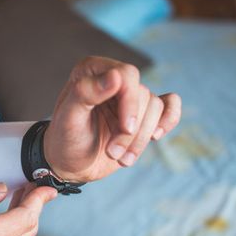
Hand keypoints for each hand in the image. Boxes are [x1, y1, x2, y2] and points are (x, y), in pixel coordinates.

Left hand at [44, 56, 181, 181]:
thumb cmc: (65, 140)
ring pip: (156, 108)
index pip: (128, 75)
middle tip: (112, 152)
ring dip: (141, 139)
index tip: (125, 128)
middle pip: (143, 95)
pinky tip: (157, 136)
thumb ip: (86, 93)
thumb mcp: (69, 119)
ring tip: (121, 158)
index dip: (130, 103)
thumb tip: (115, 76)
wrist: (71, 165)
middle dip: (132, 130)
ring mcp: (129, 97)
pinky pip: (169, 106)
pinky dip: (169, 120)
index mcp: (93, 70)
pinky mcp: (143, 113)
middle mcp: (114, 79)